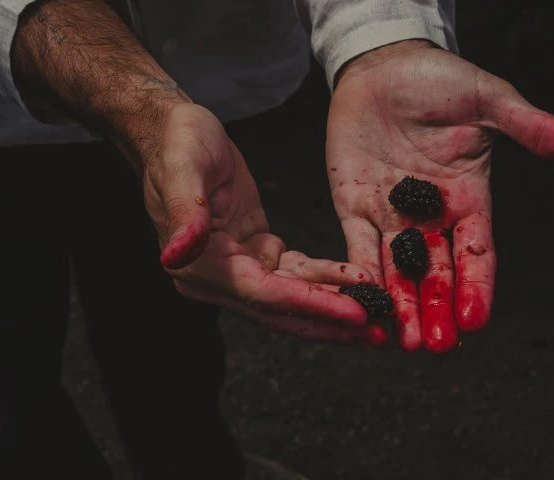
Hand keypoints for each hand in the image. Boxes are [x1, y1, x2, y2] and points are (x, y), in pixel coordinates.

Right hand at [142, 103, 386, 345]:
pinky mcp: (256, 253)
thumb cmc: (177, 142)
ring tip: (378, 316)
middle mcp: (218, 277)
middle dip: (330, 322)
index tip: (355, 312)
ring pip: (293, 297)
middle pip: (282, 310)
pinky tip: (357, 284)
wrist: (176, 132)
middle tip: (377, 332)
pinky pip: (296, 274)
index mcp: (200, 264)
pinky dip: (325, 281)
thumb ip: (184, 211)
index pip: (264, 295)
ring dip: (334, 307)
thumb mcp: (182, 166)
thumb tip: (174, 256)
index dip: (311, 305)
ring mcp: (238, 268)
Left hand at [327, 40, 553, 352]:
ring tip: (404, 342)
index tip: (476, 320)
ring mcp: (391, 214)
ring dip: (400, 305)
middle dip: (438, 308)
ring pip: (397, 269)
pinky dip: (359, 275)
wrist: (383, 66)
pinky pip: (356, 246)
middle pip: (436, 271)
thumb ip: (534, 129)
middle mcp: (431, 215)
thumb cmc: (439, 80)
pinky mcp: (354, 206)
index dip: (477, 286)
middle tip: (438, 346)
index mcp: (468, 197)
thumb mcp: (490, 101)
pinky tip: (362, 302)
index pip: (477, 251)